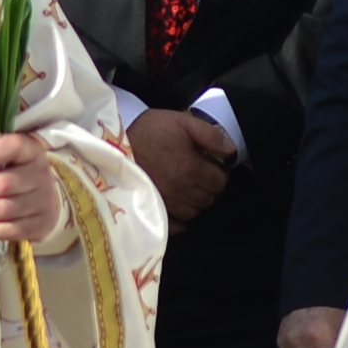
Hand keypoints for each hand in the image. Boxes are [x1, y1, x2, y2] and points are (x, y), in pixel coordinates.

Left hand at [0, 130, 62, 251]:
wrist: (45, 201)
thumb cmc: (16, 173)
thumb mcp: (5, 155)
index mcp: (31, 152)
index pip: (15, 146)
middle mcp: (40, 175)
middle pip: (5, 183)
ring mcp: (42, 201)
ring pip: (7, 209)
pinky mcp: (40, 224)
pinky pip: (12, 230)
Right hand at [119, 102, 233, 222]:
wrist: (115, 144)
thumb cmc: (149, 131)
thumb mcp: (181, 122)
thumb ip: (210, 135)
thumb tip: (231, 151)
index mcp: (191, 168)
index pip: (220, 181)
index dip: (220, 173)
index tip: (213, 165)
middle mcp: (182, 190)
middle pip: (209, 199)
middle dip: (209, 187)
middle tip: (201, 176)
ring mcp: (167, 202)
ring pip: (194, 212)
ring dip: (196, 202)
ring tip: (189, 188)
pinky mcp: (154, 209)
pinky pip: (176, 225)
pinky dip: (181, 219)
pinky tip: (179, 206)